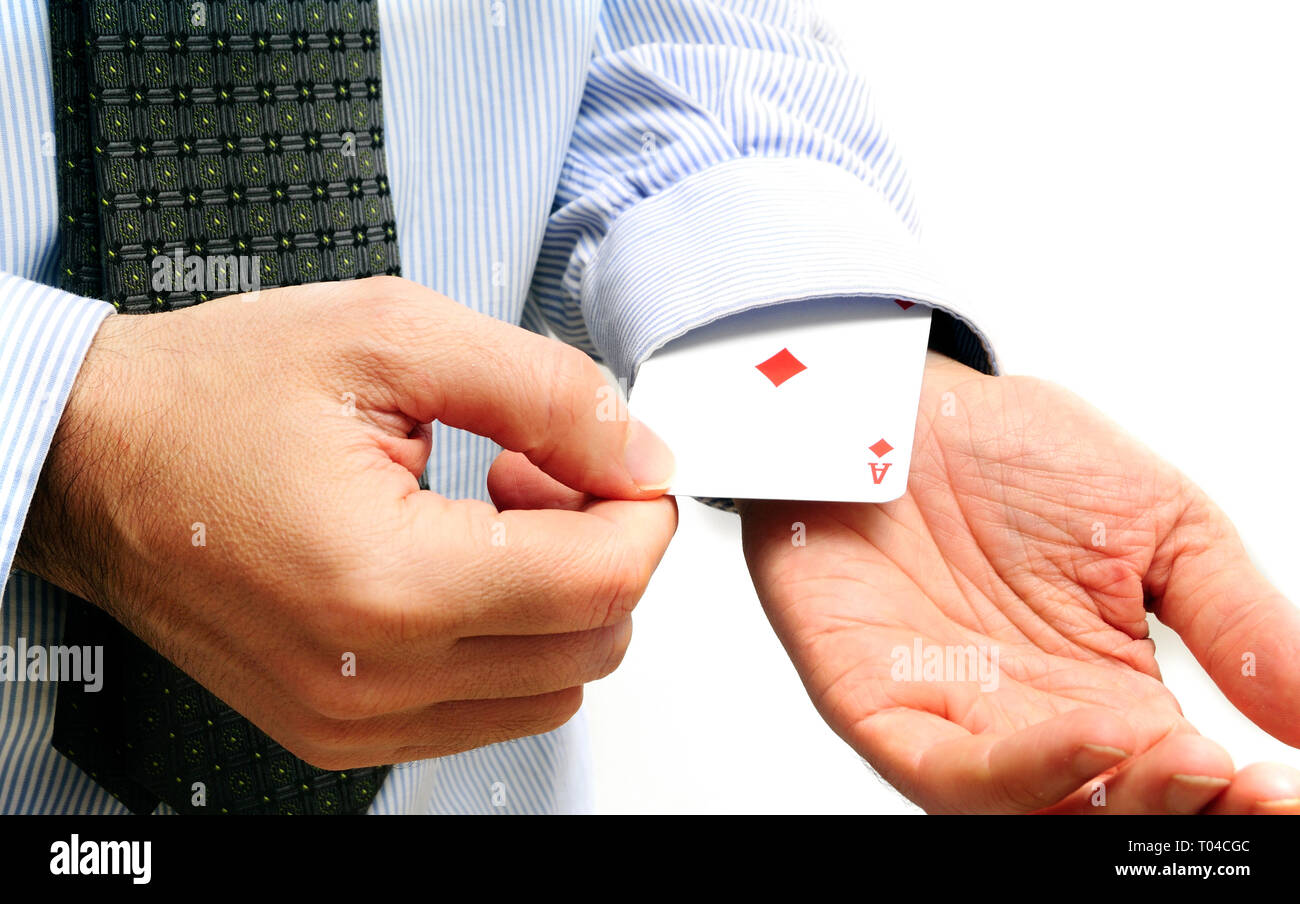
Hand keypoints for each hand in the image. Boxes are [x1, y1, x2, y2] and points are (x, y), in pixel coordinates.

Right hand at [16, 276, 676, 768]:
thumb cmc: (211, 395)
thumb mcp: (391, 337)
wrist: (97, 460)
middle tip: (544, 470)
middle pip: (592, 644)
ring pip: (554, 688)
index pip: (600, 582)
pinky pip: (489, 709)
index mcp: (385, 580)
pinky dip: (509, 638)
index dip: (640, 509)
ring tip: (491, 510)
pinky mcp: (342, 730)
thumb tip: (638, 451)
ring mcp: (353, 720)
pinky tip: (460, 561)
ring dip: (558, 596)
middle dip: (603, 547)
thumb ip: (545, 391)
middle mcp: (371, 677)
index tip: (622, 458)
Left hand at [740, 351, 1299, 812]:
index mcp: (1109, 691)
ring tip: (1191, 759)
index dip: (1239, 799)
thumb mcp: (1161, 527)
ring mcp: (955, 722)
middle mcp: (1034, 723)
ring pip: (1037, 811)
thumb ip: (1232, 620)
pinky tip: (1097, 735)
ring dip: (1119, 802)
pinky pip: (949, 772)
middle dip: (1185, 811)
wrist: (902, 404)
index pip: (1180, 776)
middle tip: (1251, 786)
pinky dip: (1023, 774)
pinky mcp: (878, 706)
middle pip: (1112, 812)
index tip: (1287, 789)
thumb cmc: (1015, 457)